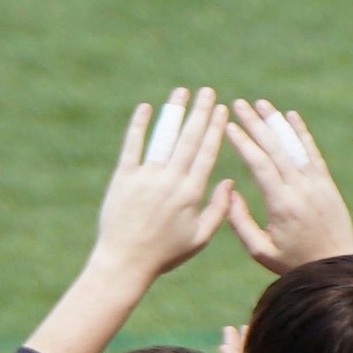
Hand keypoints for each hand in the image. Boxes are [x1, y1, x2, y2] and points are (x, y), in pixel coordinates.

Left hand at [84, 93, 236, 285]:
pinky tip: (146, 108)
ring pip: (163, 138)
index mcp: (191, 194)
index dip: (215, 129)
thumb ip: (218, 209)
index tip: (222, 109)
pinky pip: (132, 146)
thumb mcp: (200, 237)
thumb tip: (230, 182)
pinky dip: (139, 126)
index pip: (206, 153)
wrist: (125, 262)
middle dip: (200, 112)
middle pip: (188, 139)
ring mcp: (145, 177)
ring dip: (174, 112)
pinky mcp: (123, 178)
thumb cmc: (166, 253)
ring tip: (181, 91)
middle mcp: (170, 181)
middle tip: (207, 90)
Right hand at [222, 100, 352, 269]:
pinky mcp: (328, 185)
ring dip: (277, 123)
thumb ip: (240, 222)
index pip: (259, 164)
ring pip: (294, 147)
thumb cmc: (294, 262)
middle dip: (255, 124)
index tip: (228, 125)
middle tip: (238, 104)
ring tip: (260, 103)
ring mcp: (317, 185)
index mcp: (282, 204)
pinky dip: (302, 134)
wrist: (337, 265)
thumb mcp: (260, 250)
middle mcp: (301, 189)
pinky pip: (313, 154)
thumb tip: (230, 191)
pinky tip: (292, 117)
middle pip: (275, 149)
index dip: (243, 142)